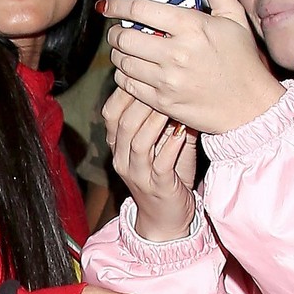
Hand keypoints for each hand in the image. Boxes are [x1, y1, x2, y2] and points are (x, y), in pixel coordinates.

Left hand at [100, 0, 282, 133]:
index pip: (141, 9)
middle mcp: (176, 53)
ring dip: (119, 54)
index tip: (108, 5)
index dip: (118, 5)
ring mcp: (167, 80)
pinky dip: (125, 75)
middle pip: (124, 38)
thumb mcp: (234, 18)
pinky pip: (127, 85)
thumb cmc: (242, 62)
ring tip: (127, 50)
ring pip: (122, 62)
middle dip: (116, 32)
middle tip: (119, 31)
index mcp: (192, 27)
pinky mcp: (162, 101)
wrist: (249, 107)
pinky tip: (135, 70)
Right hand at [103, 85, 196, 240]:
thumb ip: (167, 119)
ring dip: (154, 120)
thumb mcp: (163, 144)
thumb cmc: (168, 177)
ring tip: (170, 104)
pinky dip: (171, 144)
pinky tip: (182, 131)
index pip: (111, 112)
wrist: (167, 219)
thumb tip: (180, 87)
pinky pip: (160, 163)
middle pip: (122, 122)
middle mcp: (122, 159)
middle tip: (161, 82)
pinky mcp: (156, 186)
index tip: (145, 73)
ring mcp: (137, 174)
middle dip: (141, 99)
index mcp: (118, 146)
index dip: (124, 91)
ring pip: (138, 141)